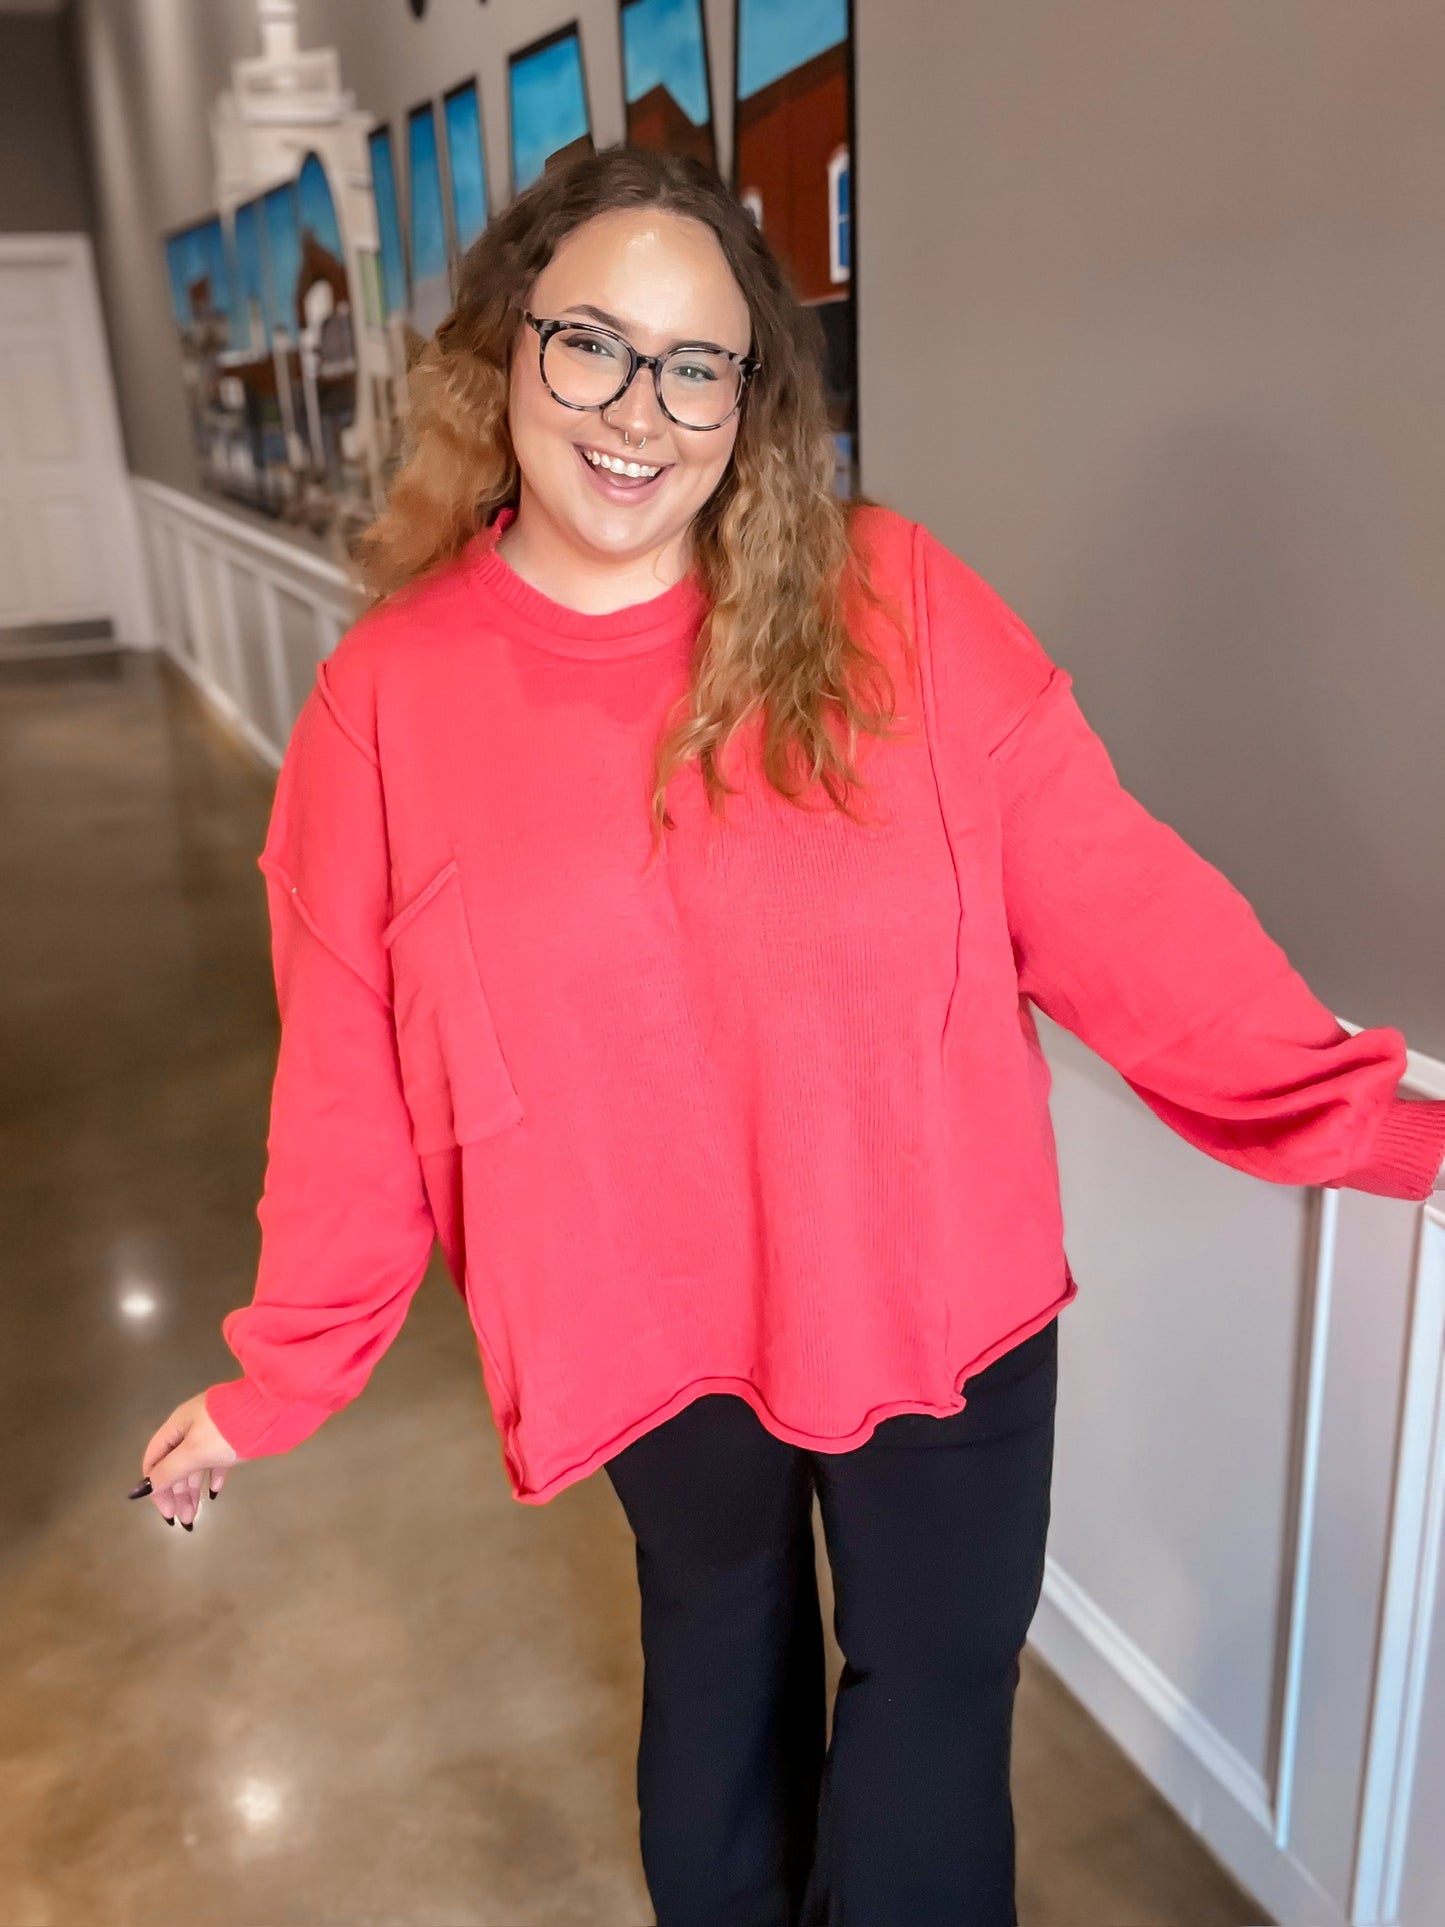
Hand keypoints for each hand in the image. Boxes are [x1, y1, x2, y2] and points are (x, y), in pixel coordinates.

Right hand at [129, 1395, 241, 1528]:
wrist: (273, 1409)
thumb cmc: (228, 1431)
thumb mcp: (194, 1451)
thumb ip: (170, 1470)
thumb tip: (144, 1487)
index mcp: (177, 1425)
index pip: (155, 1459)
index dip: (155, 1486)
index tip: (165, 1511)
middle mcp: (192, 1427)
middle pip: (175, 1464)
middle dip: (176, 1493)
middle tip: (183, 1519)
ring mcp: (214, 1432)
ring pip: (196, 1464)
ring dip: (193, 1490)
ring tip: (193, 1515)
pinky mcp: (233, 1438)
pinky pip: (216, 1460)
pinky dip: (213, 1476)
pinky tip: (215, 1492)